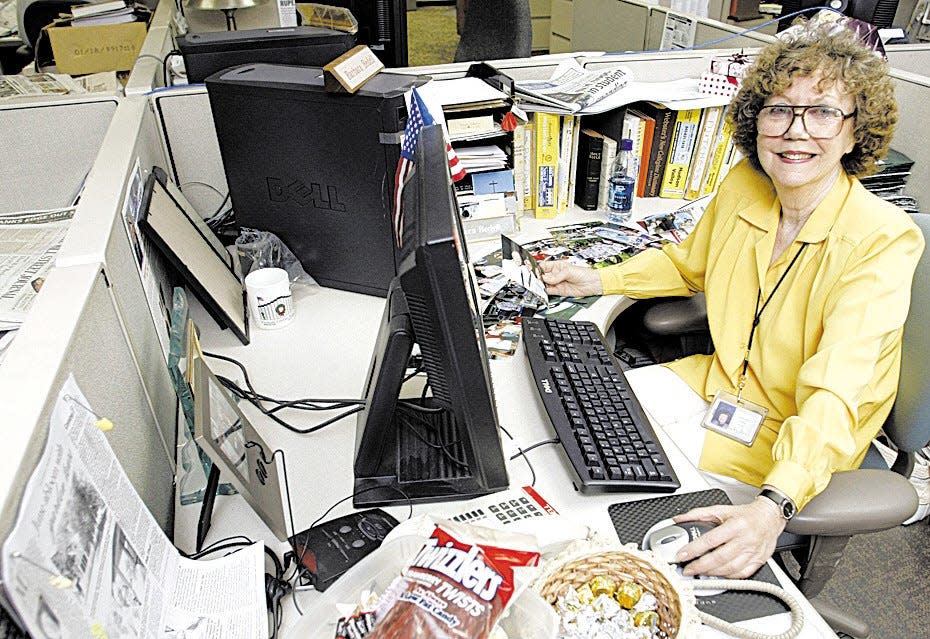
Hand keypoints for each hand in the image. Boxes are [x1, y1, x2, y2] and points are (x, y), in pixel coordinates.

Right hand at [538, 260, 602, 297]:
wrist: (592, 284)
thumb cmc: (584, 274)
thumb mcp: (569, 271)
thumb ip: (557, 276)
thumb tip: (546, 278)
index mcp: (557, 266)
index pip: (543, 266)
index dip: (537, 269)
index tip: (532, 271)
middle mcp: (555, 274)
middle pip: (542, 276)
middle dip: (537, 278)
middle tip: (533, 279)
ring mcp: (557, 283)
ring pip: (544, 284)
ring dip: (540, 285)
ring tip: (537, 285)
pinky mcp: (559, 291)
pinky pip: (549, 291)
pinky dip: (544, 291)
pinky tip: (543, 290)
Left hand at [671, 498, 786, 578]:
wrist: (770, 518)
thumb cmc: (746, 515)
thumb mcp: (721, 509)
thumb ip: (698, 514)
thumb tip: (679, 518)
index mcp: (735, 525)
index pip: (710, 540)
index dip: (694, 549)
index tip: (681, 555)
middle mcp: (745, 540)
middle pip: (719, 558)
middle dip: (700, 566)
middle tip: (687, 569)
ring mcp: (753, 552)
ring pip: (730, 568)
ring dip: (712, 573)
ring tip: (699, 572)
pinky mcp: (758, 561)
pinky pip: (742, 574)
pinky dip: (727, 576)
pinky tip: (717, 574)